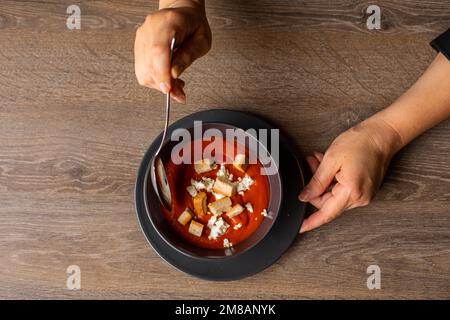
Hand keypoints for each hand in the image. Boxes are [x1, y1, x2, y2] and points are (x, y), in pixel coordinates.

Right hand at [134, 0, 210, 102]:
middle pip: (149, 64)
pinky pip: (142, 70)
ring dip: (159, 84)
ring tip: (176, 86)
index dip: (162, 73)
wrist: (182, 13)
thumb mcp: (201, 40)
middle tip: (179, 94)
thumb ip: (188, 56)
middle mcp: (150, 29)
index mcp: (168, 23)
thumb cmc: (194, 25)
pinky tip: (167, 79)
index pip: (158, 50)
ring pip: (143, 71)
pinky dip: (155, 80)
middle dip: (164, 84)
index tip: (169, 90)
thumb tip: (174, 74)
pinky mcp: (139, 46)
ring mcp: (142, 37)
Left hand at [298, 117, 401, 232]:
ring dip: (324, 180)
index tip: (301, 227)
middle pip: (328, 203)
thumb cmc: (360, 143)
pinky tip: (331, 165)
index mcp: (351, 192)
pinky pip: (343, 191)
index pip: (326, 213)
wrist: (382, 135)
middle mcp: (360, 198)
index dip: (312, 222)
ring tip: (320, 160)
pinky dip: (334, 180)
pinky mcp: (365, 190)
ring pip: (334, 195)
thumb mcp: (330, 160)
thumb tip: (305, 197)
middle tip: (310, 163)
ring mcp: (364, 195)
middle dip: (316, 186)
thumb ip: (316, 182)